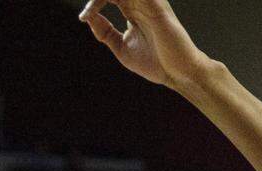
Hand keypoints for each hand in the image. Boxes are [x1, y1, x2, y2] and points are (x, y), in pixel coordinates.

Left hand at [79, 0, 205, 87]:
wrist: (176, 73)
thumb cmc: (154, 62)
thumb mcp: (121, 48)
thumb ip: (105, 32)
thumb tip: (88, 18)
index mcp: (131, 11)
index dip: (94, 4)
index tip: (84, 17)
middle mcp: (140, 3)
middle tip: (88, 12)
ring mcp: (149, 3)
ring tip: (95, 7)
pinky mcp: (157, 6)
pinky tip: (109, 2)